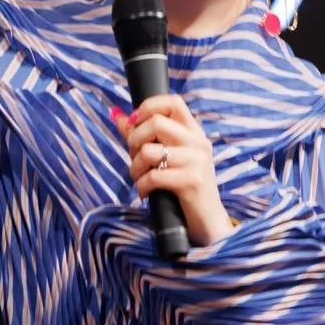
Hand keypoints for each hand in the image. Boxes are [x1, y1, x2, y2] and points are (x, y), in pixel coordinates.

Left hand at [114, 95, 234, 246]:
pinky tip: (146, 192)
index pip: (173, 102)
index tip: (135, 124)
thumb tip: (118, 115)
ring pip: (149, 151)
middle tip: (135, 158)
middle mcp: (198, 142)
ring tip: (140, 178)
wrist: (206, 222)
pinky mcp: (192, 181)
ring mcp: (197, 161)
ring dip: (135, 168)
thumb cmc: (182, 188)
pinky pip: (153, 176)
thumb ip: (142, 135)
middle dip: (134, 140)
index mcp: (194, 132)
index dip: (148, 107)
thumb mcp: (166, 158)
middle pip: (156, 122)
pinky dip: (142, 186)